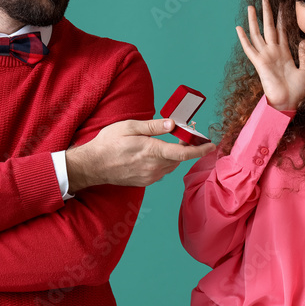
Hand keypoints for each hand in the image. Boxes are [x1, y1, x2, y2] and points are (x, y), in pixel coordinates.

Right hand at [66, 119, 215, 191]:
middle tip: (188, 132)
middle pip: (179, 158)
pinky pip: (161, 171)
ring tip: (171, 141)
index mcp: (151, 151)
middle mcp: (153, 167)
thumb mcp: (129, 127)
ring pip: (171, 165)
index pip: (183, 153)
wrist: (92, 166)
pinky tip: (155, 152)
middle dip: (187, 146)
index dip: (200, 150)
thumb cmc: (108, 143)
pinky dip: (164, 161)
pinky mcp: (145, 181)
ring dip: (175, 154)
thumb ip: (154, 126)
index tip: (211, 145)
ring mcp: (149, 176)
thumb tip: (173, 124)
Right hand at [236, 0, 304, 111]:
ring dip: (254, 20)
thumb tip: (302, 41)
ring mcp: (265, 57)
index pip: (281, 31)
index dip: (280, 18)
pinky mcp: (259, 63)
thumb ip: (304, 56)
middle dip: (267, 13)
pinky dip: (243, 38)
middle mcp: (273, 52)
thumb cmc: (297, 91)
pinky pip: (250, 48)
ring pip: (258, 34)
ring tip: (250, 7)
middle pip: (268, 28)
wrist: (289, 103)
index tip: (281, 5)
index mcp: (284, 53)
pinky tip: (239, 28)